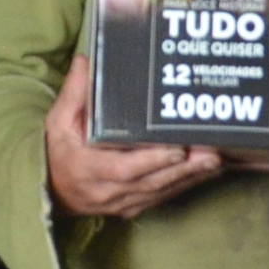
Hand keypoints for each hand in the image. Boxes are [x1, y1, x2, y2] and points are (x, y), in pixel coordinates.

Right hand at [43, 54, 221, 219]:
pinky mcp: (134, 207)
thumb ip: (74, 93)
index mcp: (88, 169)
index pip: (125, 168)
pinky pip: (163, 197)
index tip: (178, 149)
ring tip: (216, 160)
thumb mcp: (57, 122)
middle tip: (212, 153)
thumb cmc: (58, 153)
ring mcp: (123, 202)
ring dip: (191, 177)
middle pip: (152, 181)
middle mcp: (107, 190)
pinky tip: (207, 172)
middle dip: (184, 169)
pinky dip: (186, 184)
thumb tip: (86, 61)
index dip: (153, 160)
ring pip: (162, 191)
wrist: (53, 192)